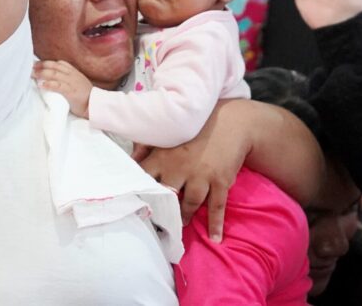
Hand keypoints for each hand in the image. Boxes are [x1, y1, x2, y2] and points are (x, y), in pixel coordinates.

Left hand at [33, 60, 91, 117]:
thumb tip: (56, 78)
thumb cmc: (86, 96)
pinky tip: (41, 84)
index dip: (48, 62)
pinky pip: (58, 86)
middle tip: (31, 67)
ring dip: (42, 73)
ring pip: (55, 74)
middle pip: (55, 67)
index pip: (60, 63)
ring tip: (33, 74)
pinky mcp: (71, 92)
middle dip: (42, 66)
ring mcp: (72, 83)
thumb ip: (70, 78)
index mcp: (74, 72)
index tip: (38, 64)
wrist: (95, 105)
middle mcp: (72, 75)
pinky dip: (49, 84)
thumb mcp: (79, 83)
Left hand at [139, 101, 249, 241]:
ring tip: (181, 225)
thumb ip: (147, 146)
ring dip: (184, 217)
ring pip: (189, 203)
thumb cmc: (196, 129)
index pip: (144, 178)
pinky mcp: (220, 181)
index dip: (138, 192)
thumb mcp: (169, 134)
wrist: (231, 122)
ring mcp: (202, 175)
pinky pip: (217, 206)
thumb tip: (130, 159)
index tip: (133, 205)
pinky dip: (216, 223)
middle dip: (160, 210)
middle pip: (166, 195)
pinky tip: (215, 238)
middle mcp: (180, 167)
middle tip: (155, 223)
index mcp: (163, 156)